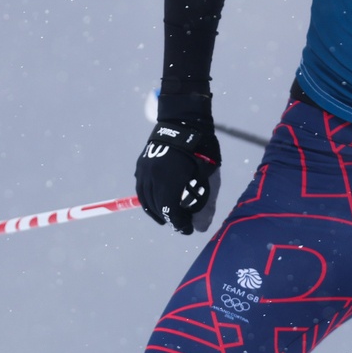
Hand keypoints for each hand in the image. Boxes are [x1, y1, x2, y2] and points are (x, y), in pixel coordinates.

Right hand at [135, 94, 221, 234]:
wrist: (185, 123)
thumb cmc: (202, 153)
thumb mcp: (210, 180)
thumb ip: (205, 206)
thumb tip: (199, 228)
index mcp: (170, 183)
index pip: (171, 213)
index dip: (180, 225)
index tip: (188, 229)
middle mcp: (153, 178)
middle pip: (158, 208)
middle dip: (169, 218)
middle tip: (180, 222)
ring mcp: (145, 171)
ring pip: (146, 199)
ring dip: (157, 211)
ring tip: (167, 216)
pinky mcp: (142, 165)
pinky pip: (141, 188)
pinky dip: (148, 199)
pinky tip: (157, 202)